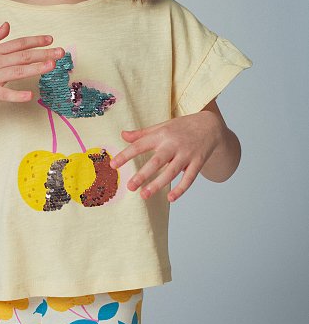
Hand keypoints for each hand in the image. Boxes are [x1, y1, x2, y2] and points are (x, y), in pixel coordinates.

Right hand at [0, 22, 64, 100]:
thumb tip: (7, 25)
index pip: (20, 43)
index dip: (36, 41)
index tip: (51, 39)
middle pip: (24, 55)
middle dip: (44, 53)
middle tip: (62, 52)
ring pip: (18, 71)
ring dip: (36, 68)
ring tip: (52, 66)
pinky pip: (4, 93)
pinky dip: (17, 95)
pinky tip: (30, 96)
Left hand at [109, 112, 224, 201]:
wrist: (210, 125)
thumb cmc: (181, 127)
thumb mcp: (162, 126)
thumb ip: (142, 133)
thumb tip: (122, 135)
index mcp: (161, 135)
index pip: (140, 145)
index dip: (126, 155)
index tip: (113, 165)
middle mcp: (173, 145)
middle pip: (156, 161)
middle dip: (143, 174)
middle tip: (130, 187)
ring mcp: (186, 154)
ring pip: (171, 172)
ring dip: (158, 184)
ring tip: (144, 195)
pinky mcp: (198, 162)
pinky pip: (189, 178)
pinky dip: (181, 189)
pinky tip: (170, 198)